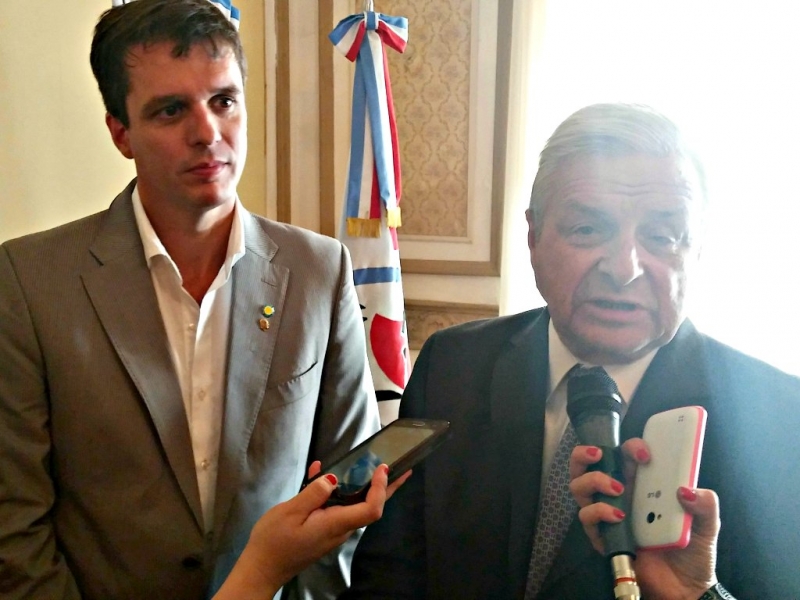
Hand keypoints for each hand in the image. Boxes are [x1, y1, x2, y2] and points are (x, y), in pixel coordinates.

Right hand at [214, 462, 410, 599]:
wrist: (261, 569)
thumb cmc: (273, 541)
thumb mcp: (289, 512)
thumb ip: (313, 494)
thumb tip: (332, 479)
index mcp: (335, 523)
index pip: (371, 508)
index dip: (380, 488)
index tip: (382, 468)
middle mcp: (339, 528)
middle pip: (370, 506)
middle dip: (387, 487)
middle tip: (402, 468)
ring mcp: (332, 530)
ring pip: (355, 505)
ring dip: (364, 486)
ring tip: (372, 466)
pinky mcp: (323, 530)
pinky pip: (336, 507)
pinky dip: (334, 490)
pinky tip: (320, 473)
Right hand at [569, 439, 718, 599]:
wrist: (685, 590)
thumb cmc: (693, 554)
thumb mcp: (708, 525)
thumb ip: (706, 504)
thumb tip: (685, 490)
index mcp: (642, 485)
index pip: (625, 454)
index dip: (630, 446)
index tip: (646, 455)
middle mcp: (620, 495)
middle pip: (589, 464)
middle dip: (587, 453)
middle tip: (601, 455)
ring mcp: (607, 515)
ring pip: (579, 486)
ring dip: (593, 480)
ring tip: (616, 488)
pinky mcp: (602, 537)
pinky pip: (586, 517)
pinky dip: (599, 511)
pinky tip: (618, 517)